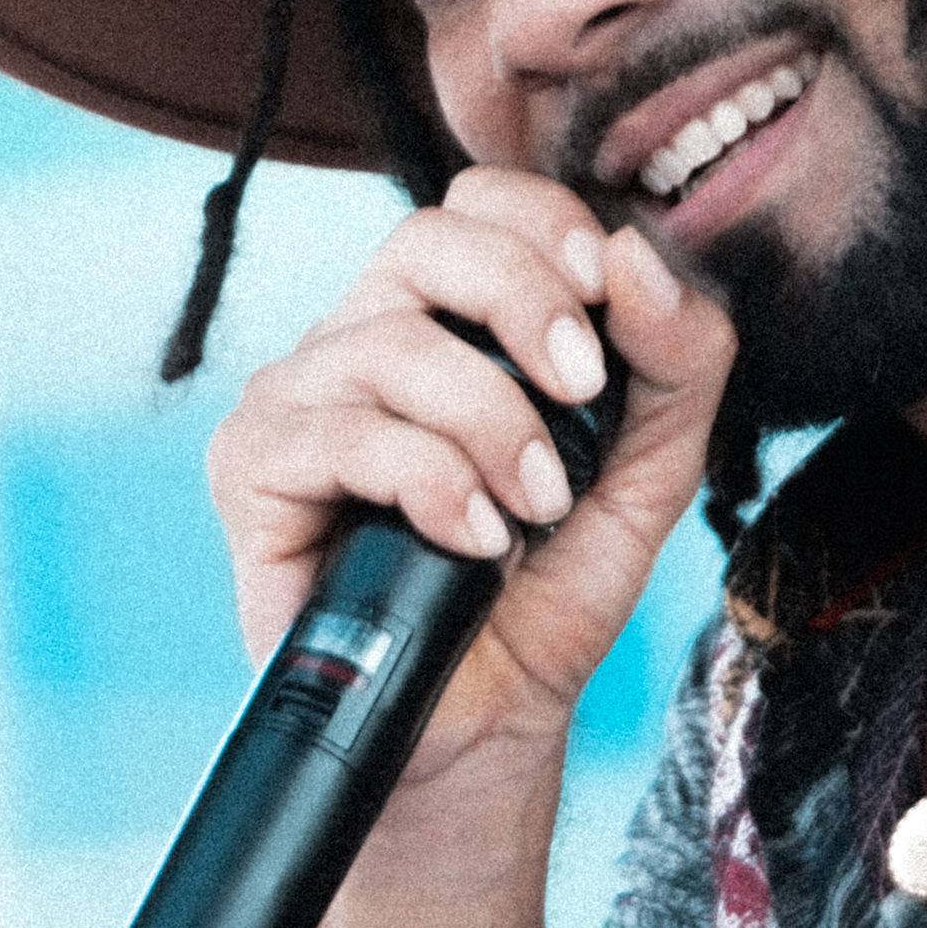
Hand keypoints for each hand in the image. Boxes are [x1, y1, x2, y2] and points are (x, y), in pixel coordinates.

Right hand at [205, 170, 737, 765]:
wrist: (483, 724)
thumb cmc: (549, 590)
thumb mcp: (649, 473)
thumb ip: (676, 363)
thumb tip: (642, 255)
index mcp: (444, 320)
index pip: (476, 203)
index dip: (544, 224)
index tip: (608, 291)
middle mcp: (358, 341)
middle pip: (424, 237)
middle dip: (525, 300)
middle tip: (586, 390)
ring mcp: (296, 400)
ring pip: (392, 344)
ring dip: (492, 423)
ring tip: (536, 508)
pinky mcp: (250, 470)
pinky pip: (342, 434)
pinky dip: (431, 481)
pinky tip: (474, 541)